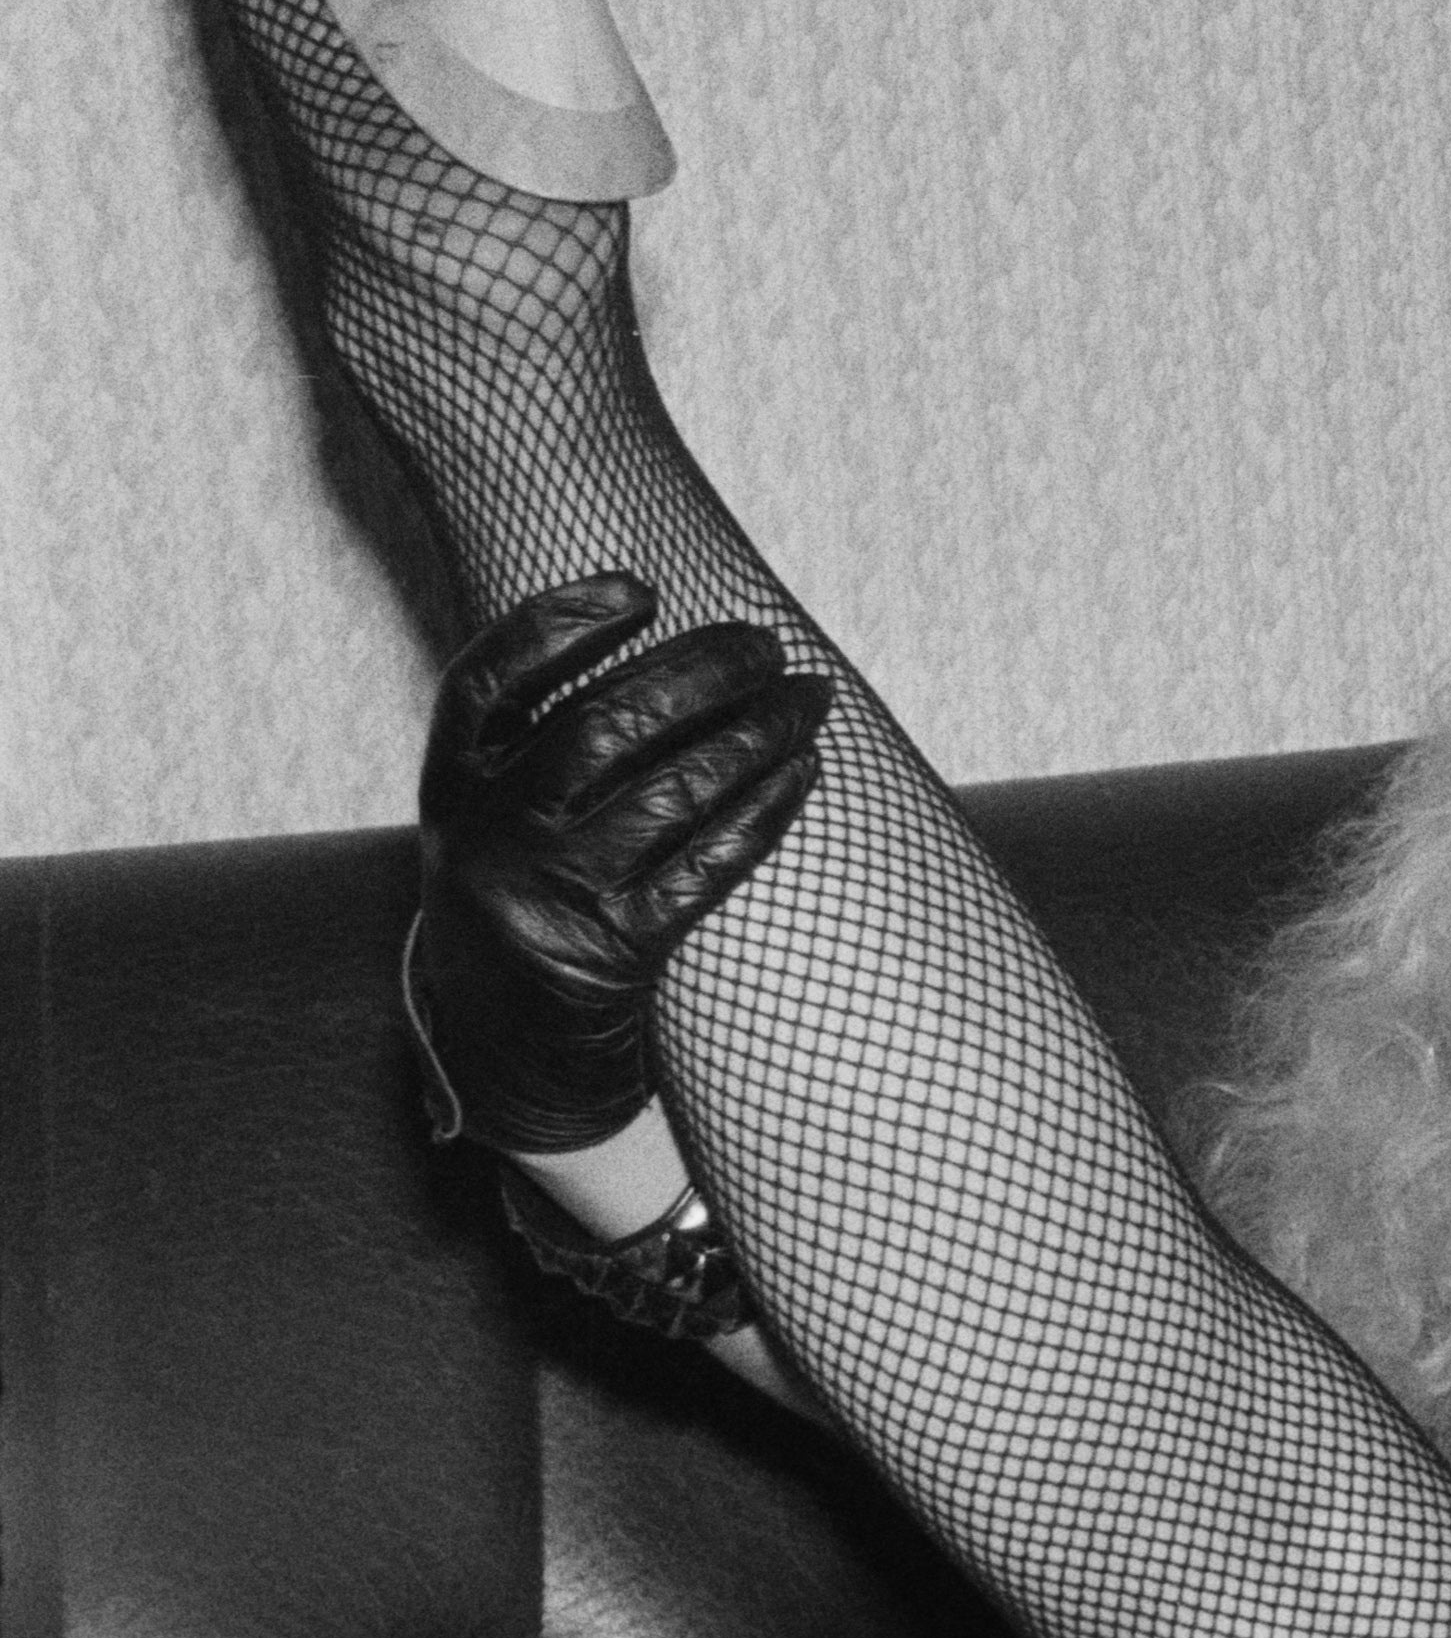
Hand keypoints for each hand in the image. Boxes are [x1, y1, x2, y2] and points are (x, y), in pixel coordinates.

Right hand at [409, 574, 827, 1152]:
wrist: (506, 1049)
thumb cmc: (526, 893)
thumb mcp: (500, 816)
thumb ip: (550, 738)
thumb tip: (683, 645)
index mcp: (452, 786)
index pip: (488, 683)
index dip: (558, 625)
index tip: (641, 588)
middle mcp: (488, 836)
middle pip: (599, 728)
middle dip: (696, 673)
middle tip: (765, 643)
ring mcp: (548, 897)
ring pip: (670, 793)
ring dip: (756, 735)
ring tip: (811, 697)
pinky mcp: (612, 953)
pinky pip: (708, 866)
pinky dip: (766, 811)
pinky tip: (806, 771)